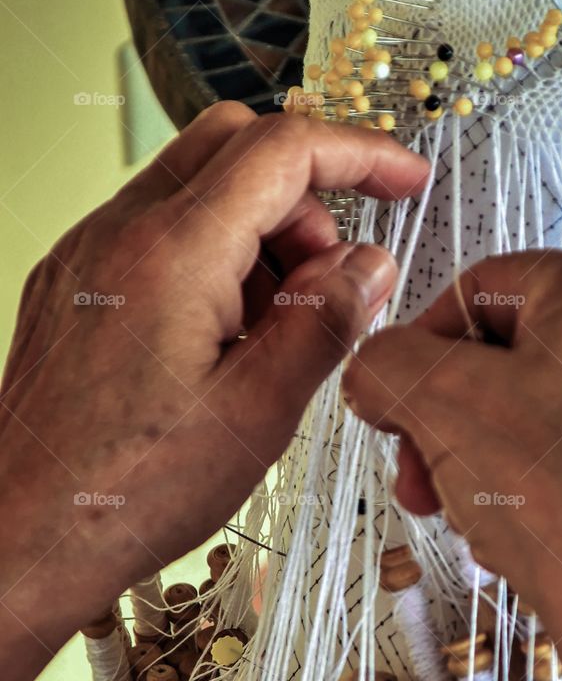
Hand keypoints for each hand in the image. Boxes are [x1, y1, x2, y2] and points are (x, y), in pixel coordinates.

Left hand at [0, 103, 426, 680]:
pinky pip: (158, 231)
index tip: (404, 179)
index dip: (360, 154)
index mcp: (172, 253)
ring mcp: (88, 255)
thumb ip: (326, 321)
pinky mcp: (75, 284)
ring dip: (260, 232)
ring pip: (197, 187)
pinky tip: (225, 339)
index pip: (283, 150)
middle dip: (306, 195)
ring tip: (276, 330)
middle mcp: (119, 234)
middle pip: (234, 145)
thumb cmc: (125, 491)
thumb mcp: (258, 413)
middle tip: (335, 273)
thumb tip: (369, 266)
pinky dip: (213, 256)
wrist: (24, 535)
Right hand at [344, 250, 561, 649]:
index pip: (484, 291)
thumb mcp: (437, 404)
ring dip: (505, 459)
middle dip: (460, 421)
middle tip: (427, 477)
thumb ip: (385, 363)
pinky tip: (542, 534)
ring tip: (480, 517)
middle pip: (529, 359)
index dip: (421, 349)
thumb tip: (378, 370)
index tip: (399, 403)